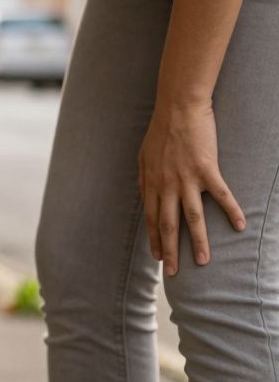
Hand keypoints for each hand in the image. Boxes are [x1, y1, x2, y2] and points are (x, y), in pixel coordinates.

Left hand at [138, 101, 245, 275]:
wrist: (178, 108)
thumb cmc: (160, 132)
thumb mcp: (143, 158)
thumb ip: (144, 180)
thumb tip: (144, 196)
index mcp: (151, 183)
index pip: (151, 219)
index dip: (154, 240)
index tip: (159, 258)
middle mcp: (167, 185)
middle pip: (168, 224)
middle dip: (171, 250)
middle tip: (174, 273)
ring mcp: (187, 179)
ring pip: (192, 217)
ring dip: (198, 241)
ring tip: (203, 261)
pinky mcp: (207, 169)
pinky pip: (221, 195)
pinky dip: (231, 211)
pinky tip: (239, 226)